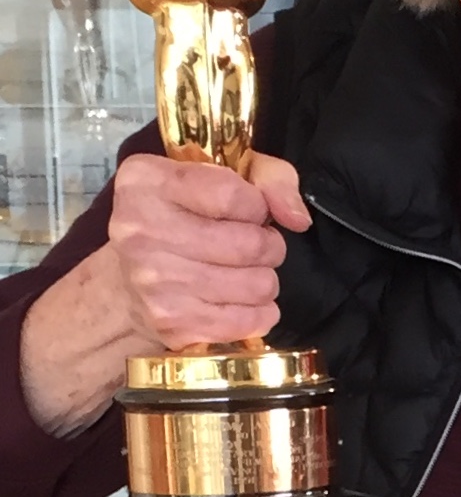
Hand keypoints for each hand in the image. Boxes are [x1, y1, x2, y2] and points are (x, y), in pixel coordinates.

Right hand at [107, 152, 310, 350]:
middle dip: (269, 246)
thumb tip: (297, 219)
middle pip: (248, 245)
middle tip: (258, 246)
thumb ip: (272, 179)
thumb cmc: (187, 213)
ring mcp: (153, 282)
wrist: (127, 275)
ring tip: (249, 271)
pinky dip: (259, 313)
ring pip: (255, 285)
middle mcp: (142, 232)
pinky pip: (245, 322)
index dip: (258, 206)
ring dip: (265, 279)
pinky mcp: (170, 323)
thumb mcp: (225, 173)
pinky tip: (244, 300)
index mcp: (149, 182)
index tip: (253, 212)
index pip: (231, 195)